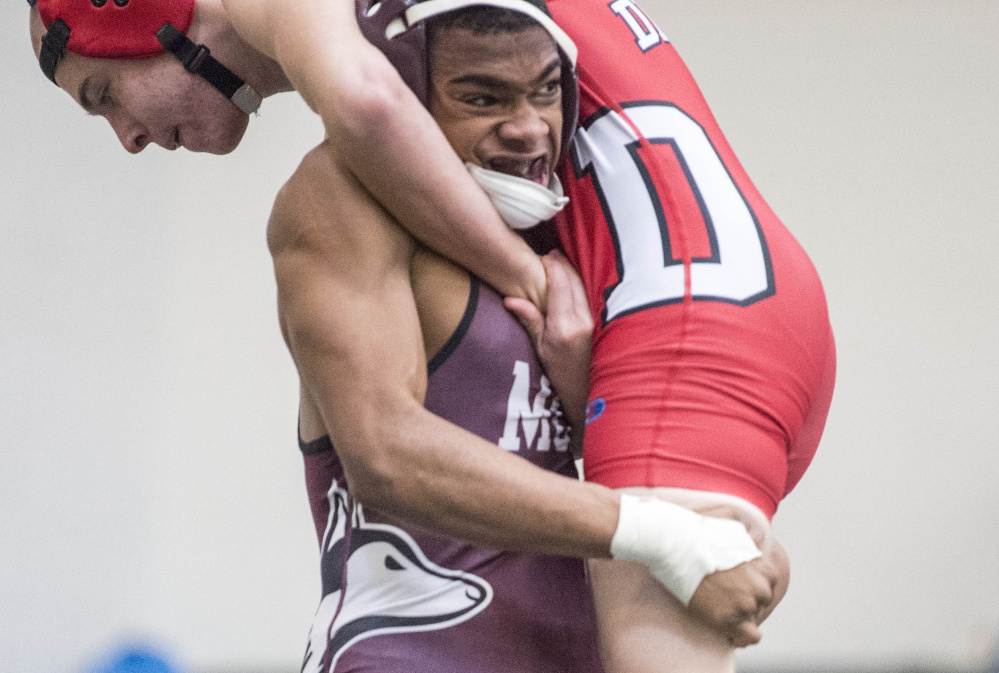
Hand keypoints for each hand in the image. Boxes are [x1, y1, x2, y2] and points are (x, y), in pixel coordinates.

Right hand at [504, 251, 592, 429]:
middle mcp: (583, 320)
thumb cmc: (559, 373)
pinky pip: (589, 296)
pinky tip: (572, 281)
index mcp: (564, 326)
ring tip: (559, 263)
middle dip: (561, 264)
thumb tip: (510, 299)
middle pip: (574, 280)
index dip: (552, 266)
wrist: (586, 391)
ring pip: (584, 286)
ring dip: (572, 272)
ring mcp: (595, 321)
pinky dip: (580, 285)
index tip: (542, 257)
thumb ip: (529, 320)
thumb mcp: (539, 348)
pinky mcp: (602, 322)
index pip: (559, 285)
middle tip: (549, 255)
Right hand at [686, 527, 788, 646]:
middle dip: (748, 598)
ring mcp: (743, 604)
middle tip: (725, 592)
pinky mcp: (726, 618)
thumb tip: (758, 536)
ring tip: (719, 604)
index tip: (738, 583)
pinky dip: (744, 635)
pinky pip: (751, 635)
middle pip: (761, 601)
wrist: (677, 545)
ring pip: (752, 616)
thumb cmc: (701, 535)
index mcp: (763, 568)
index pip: (769, 583)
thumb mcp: (733, 528)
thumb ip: (750, 536)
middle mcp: (758, 587)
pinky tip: (732, 630)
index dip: (753, 584)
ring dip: (740, 613)